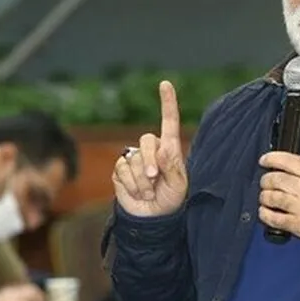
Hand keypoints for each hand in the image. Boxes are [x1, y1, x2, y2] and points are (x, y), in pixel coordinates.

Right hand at [112, 81, 188, 217]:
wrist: (151, 216)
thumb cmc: (170, 199)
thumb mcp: (179, 185)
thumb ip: (172, 167)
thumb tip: (163, 148)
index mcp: (170, 149)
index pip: (169, 122)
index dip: (167, 103)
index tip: (165, 84)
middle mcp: (151, 150)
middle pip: (146, 140)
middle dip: (150, 161)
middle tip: (154, 179)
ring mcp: (134, 158)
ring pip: (133, 159)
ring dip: (141, 180)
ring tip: (149, 191)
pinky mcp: (120, 169)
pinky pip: (121, 170)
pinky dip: (130, 184)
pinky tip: (137, 192)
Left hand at [257, 152, 299, 252]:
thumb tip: (292, 173)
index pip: (290, 161)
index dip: (273, 158)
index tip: (265, 160)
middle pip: (276, 179)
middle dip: (266, 180)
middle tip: (266, 182)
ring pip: (272, 197)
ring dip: (265, 197)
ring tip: (266, 198)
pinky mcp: (298, 225)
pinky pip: (274, 218)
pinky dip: (265, 214)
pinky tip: (265, 213)